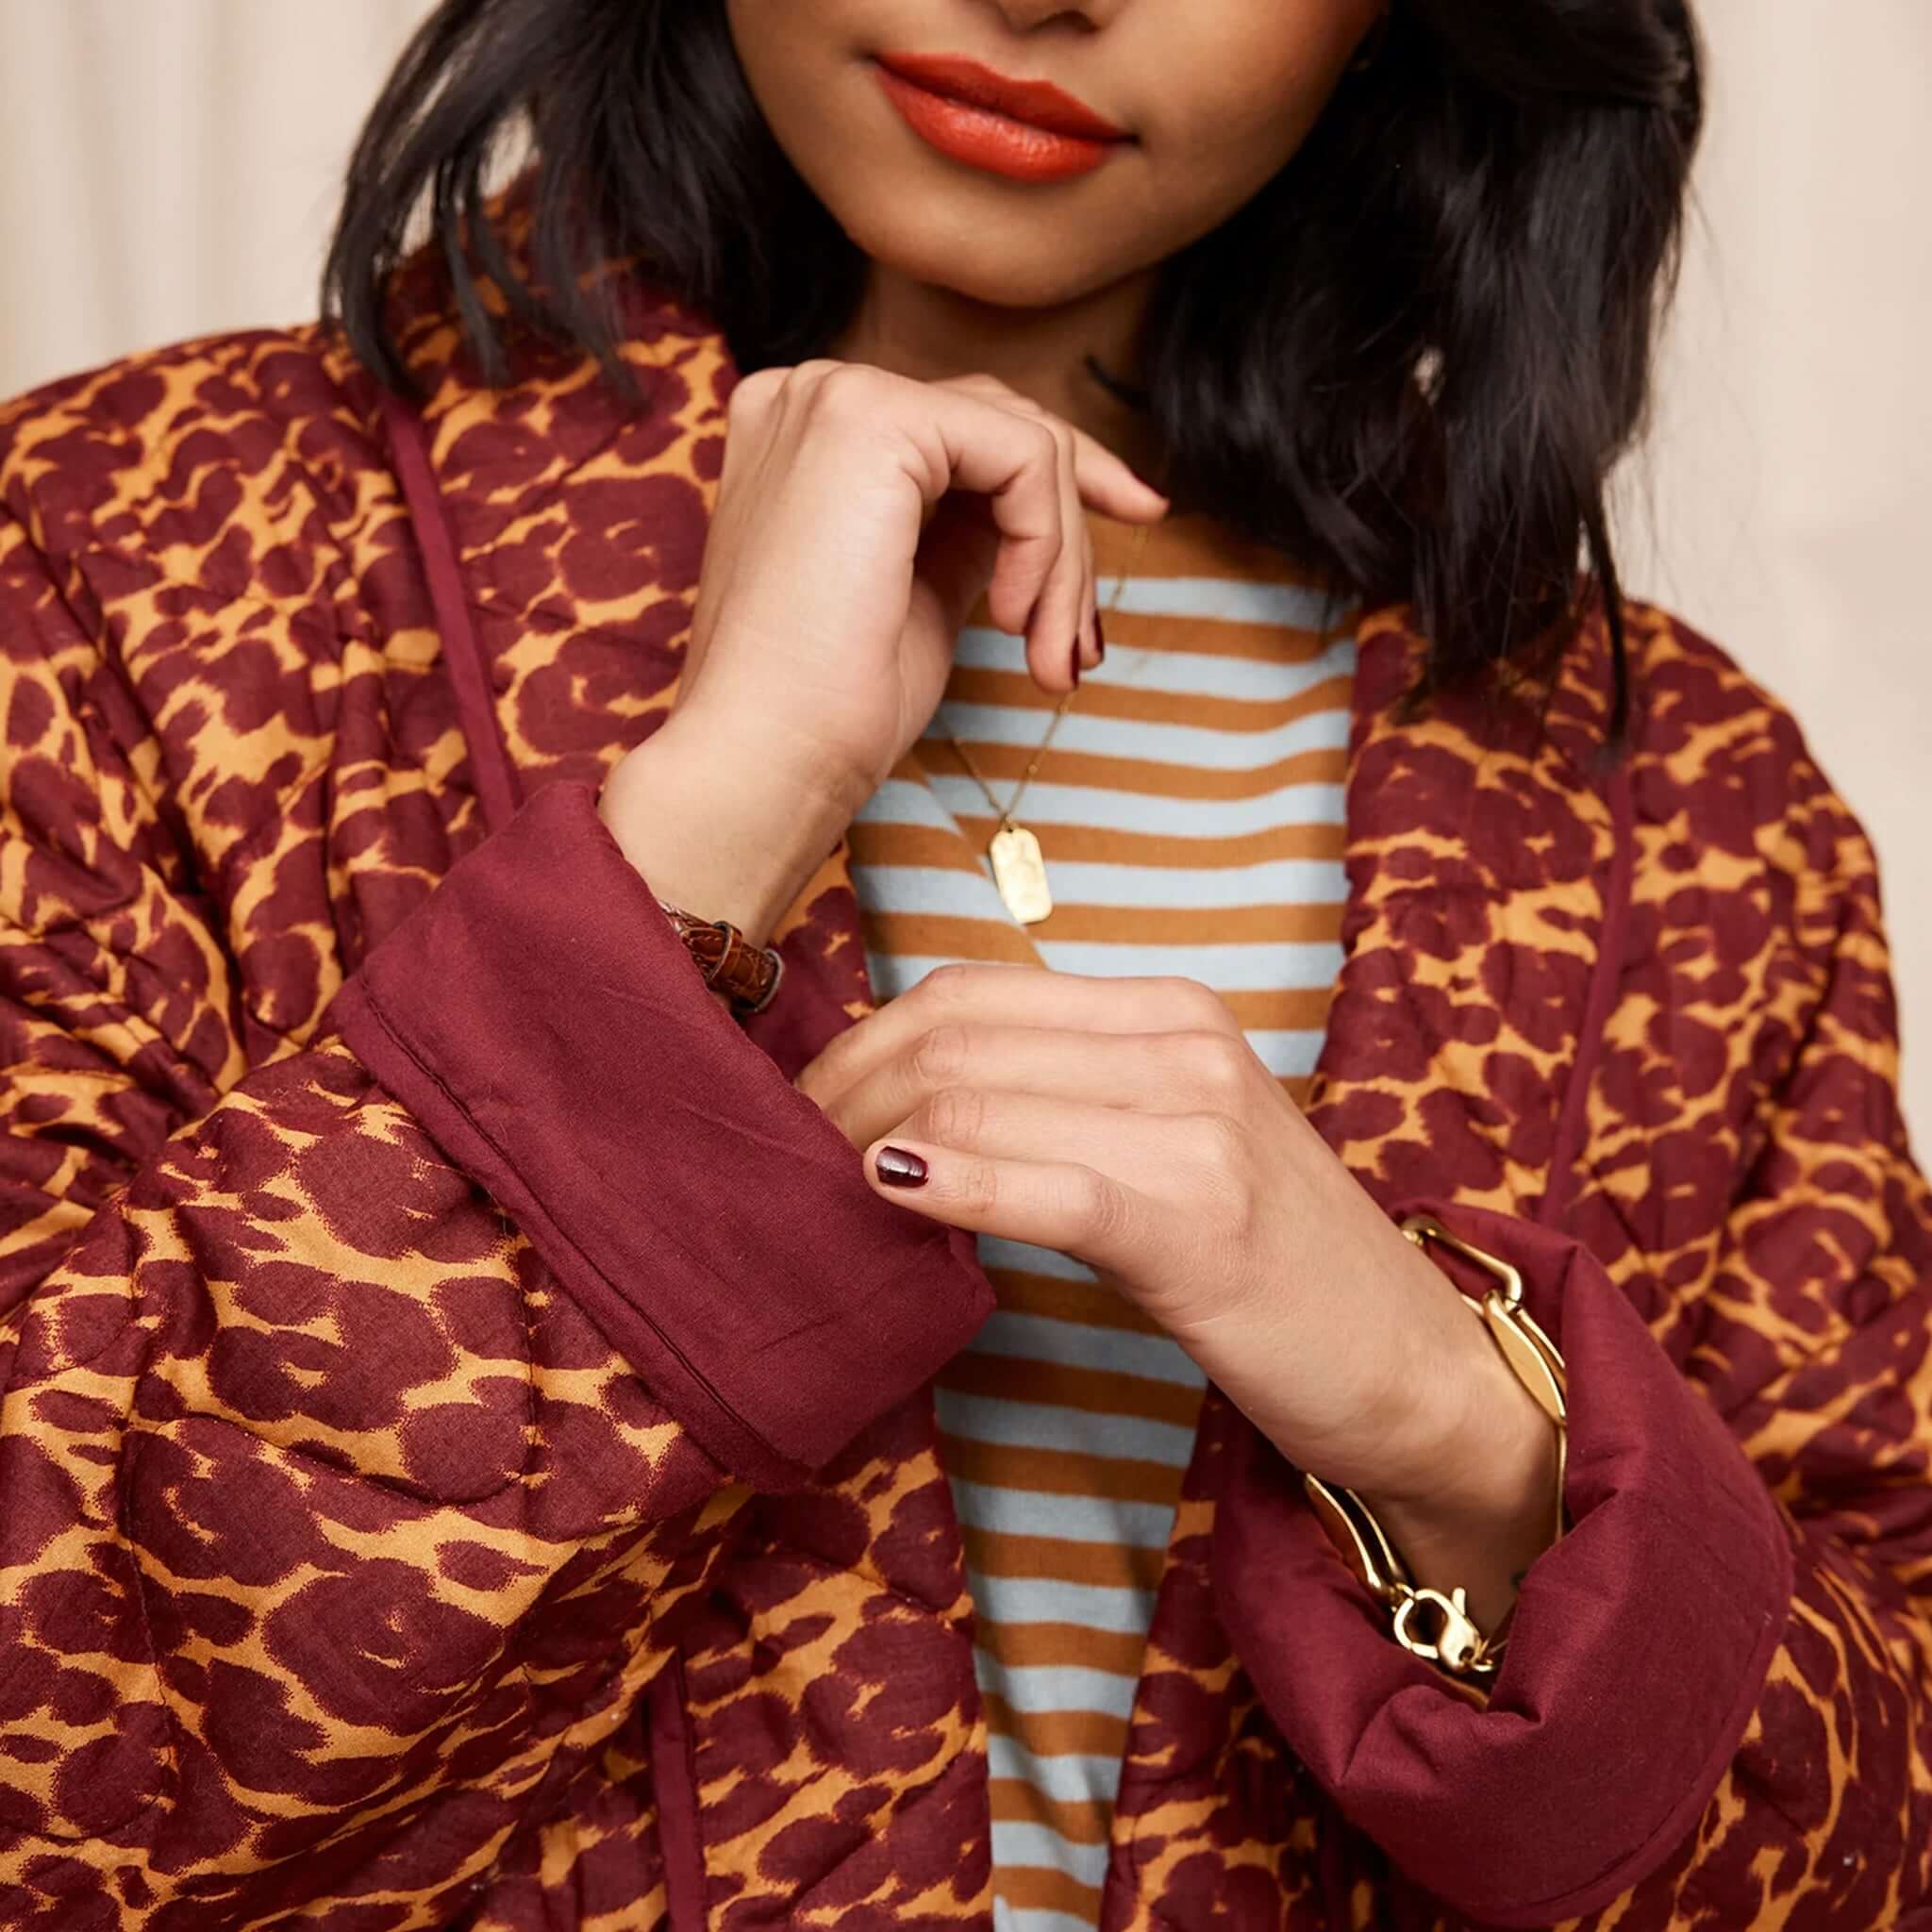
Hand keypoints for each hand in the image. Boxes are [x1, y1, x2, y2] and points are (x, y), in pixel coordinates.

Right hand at [653, 360, 1167, 811]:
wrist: (764, 762)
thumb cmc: (826, 711)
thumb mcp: (917, 595)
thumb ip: (967, 533)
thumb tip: (1046, 519)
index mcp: (807, 435)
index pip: (964, 425)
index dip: (1058, 483)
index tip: (1137, 521)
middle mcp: (810, 394)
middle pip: (1003, 421)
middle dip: (1074, 525)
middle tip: (1084, 641)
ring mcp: (835, 397)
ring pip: (1024, 442)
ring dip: (1064, 559)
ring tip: (1053, 658)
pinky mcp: (871, 421)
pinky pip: (1024, 458)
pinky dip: (1047, 545)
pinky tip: (1016, 623)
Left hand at [796, 963, 1560, 1629]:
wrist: (1409, 1369)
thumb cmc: (1272, 1265)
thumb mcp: (1169, 1149)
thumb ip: (1060, 1105)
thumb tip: (904, 1111)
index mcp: (1171, 1011)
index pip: (969, 992)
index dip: (860, 1045)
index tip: (803, 1115)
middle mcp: (1185, 1041)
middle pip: (957, 1030)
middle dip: (842, 1090)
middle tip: (782, 1161)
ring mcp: (1200, 1123)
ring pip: (981, 1093)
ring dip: (869, 1138)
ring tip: (810, 1192)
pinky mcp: (1202, 1219)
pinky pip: (1047, 1180)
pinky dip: (953, 1180)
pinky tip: (887, 1192)